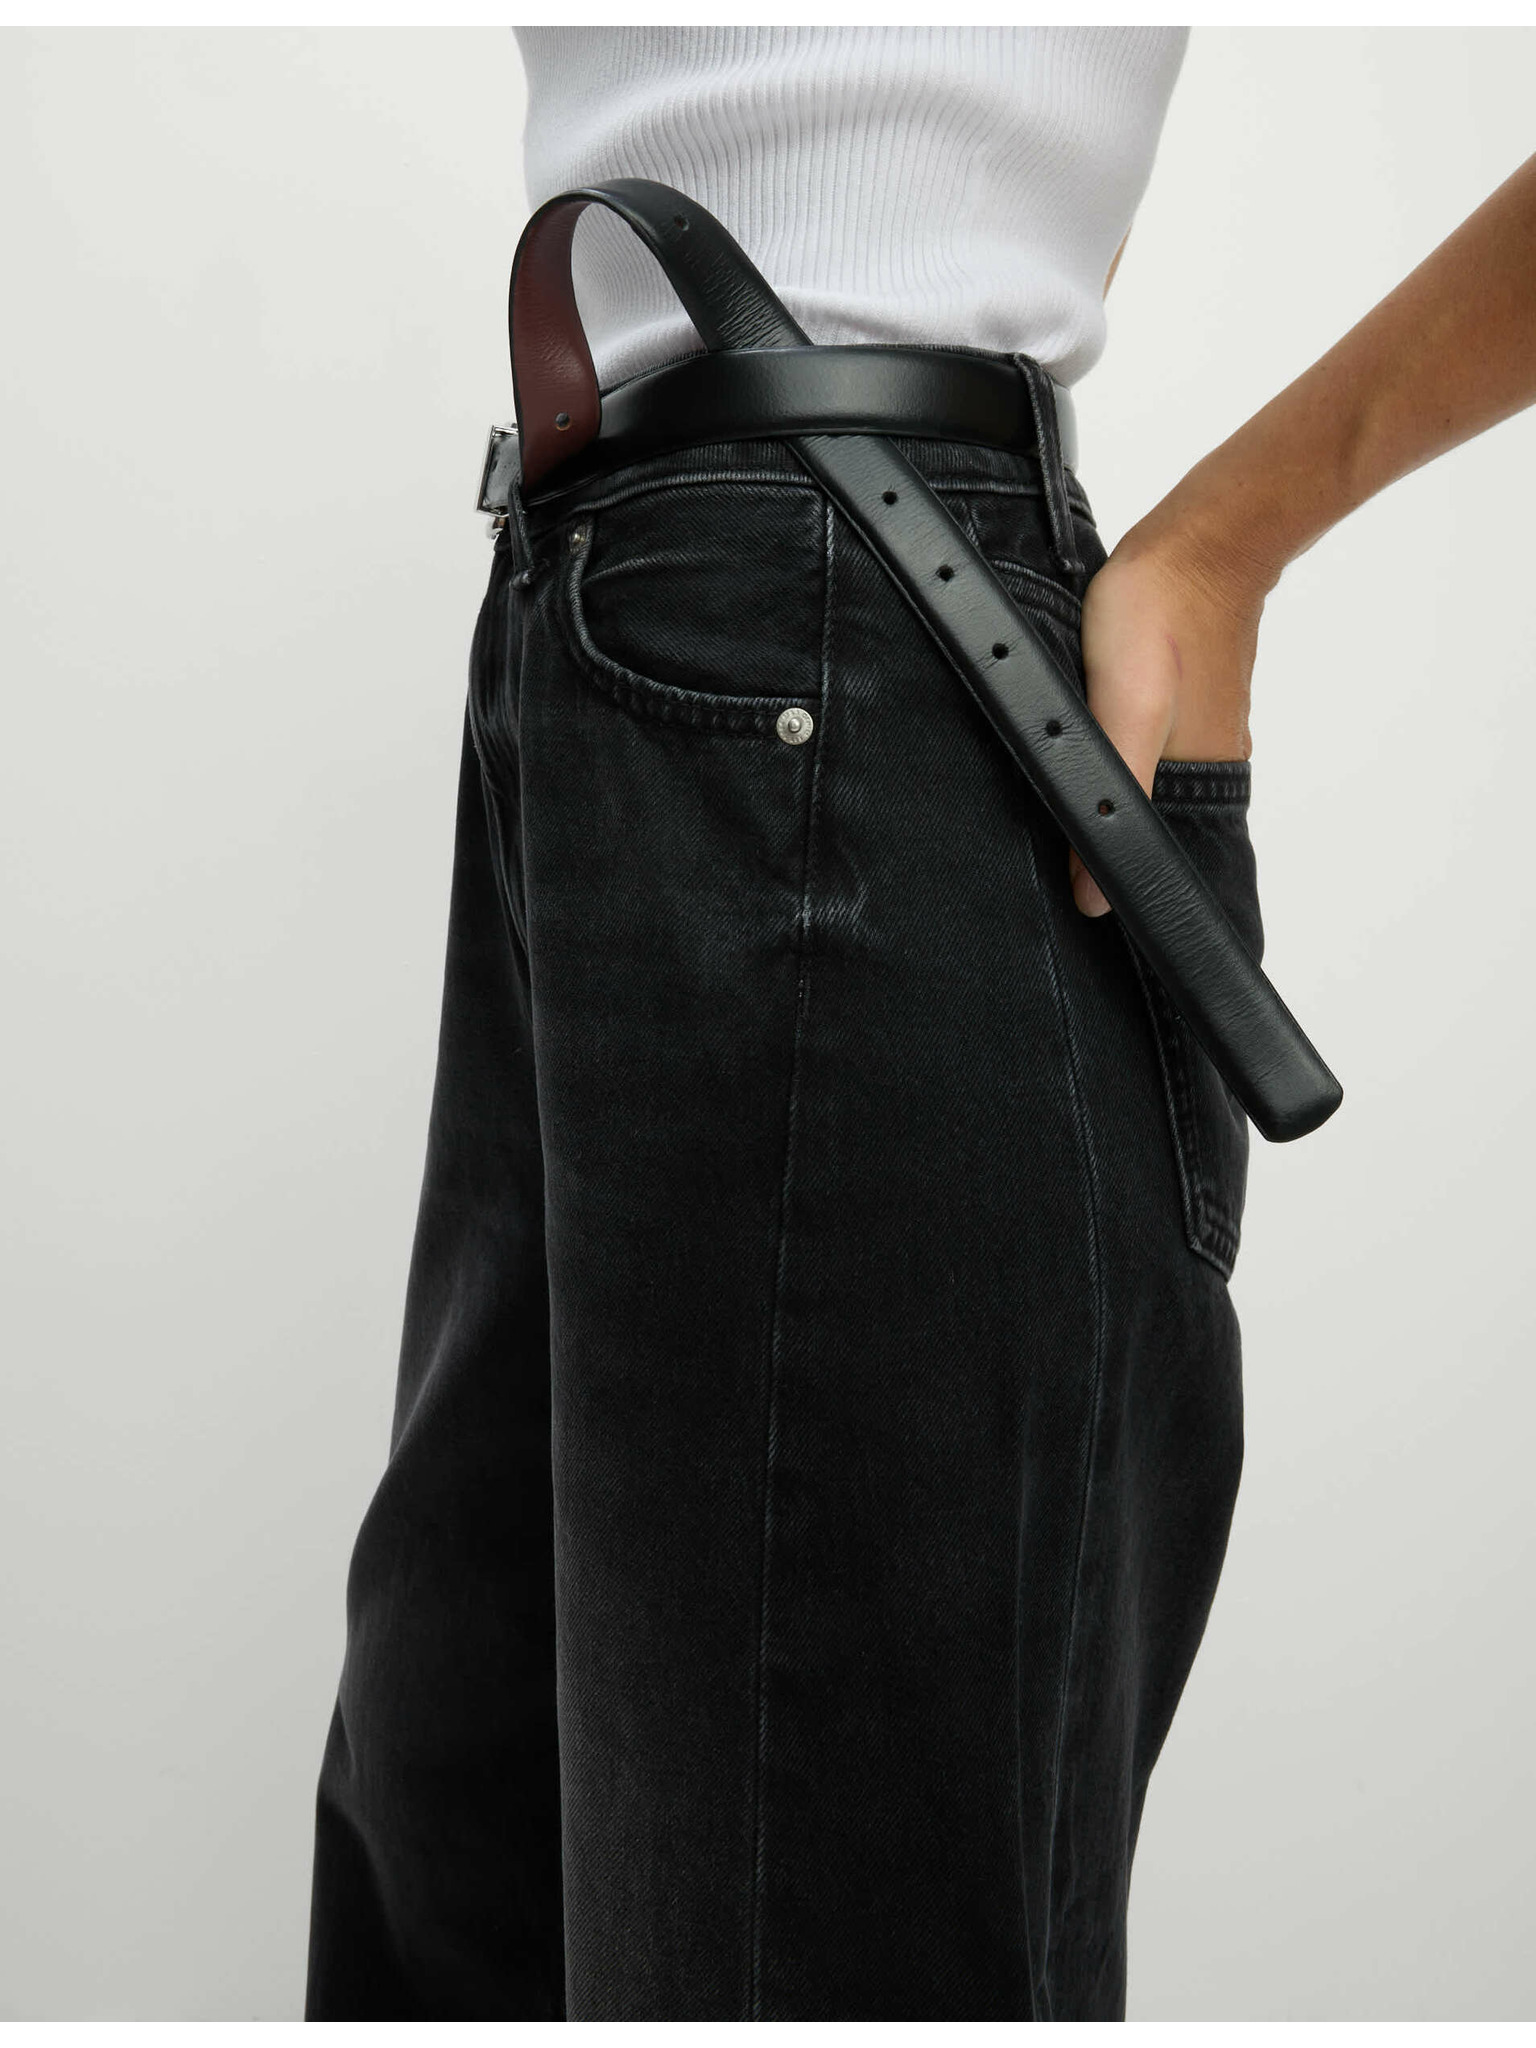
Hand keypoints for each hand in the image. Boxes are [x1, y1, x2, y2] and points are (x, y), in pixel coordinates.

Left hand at [1069, 522, 1265, 915]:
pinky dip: (1116, 764)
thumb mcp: (1122, 715)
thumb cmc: (1162, 616)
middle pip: (1155, 830)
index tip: (1082, 908)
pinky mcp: (1180, 701)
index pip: (1163, 862)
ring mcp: (1197, 731)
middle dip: (1112, 854)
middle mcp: (1208, 766)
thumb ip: (1108, 796)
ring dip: (1111, 806)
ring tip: (1062, 823)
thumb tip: (1094, 896)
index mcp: (1202, 783)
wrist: (1201, 536)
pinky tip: (1084, 763)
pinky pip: (1146, 751)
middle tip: (1057, 866)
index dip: (1125, 887)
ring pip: (1147, 789)